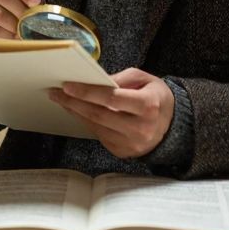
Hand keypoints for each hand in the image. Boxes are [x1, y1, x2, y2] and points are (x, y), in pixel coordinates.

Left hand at [49, 68, 174, 158]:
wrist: (173, 127)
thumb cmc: (157, 98)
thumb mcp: (146, 79)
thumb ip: (122, 78)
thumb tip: (97, 81)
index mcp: (148, 106)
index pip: (112, 99)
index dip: (88, 92)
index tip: (68, 86)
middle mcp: (140, 128)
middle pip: (99, 114)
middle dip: (74, 102)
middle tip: (56, 92)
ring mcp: (131, 143)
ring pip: (95, 126)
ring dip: (76, 112)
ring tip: (62, 100)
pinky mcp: (122, 152)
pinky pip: (99, 135)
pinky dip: (86, 122)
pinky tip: (78, 111)